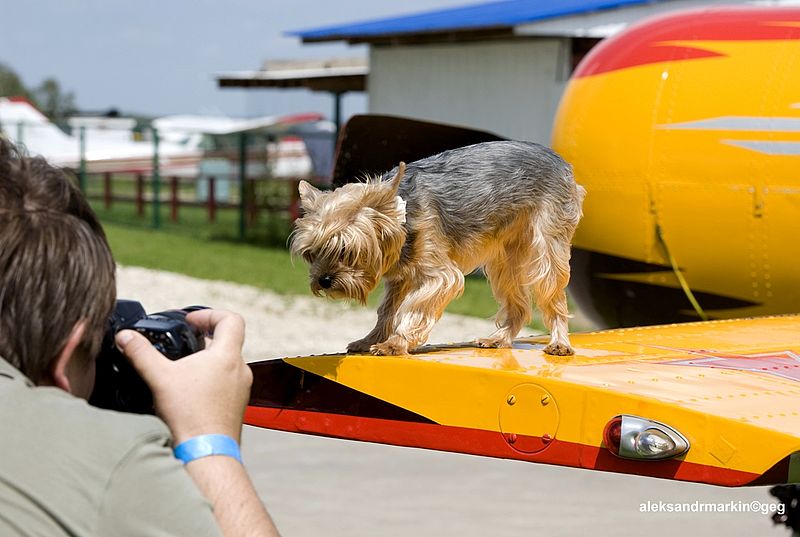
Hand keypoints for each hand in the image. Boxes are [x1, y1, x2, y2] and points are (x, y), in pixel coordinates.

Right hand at [115, 309, 251, 443]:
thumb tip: (125, 337)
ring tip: (182, 368)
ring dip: (207, 361)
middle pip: (228, 341)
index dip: (210, 314)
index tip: (191, 321)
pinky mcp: (236, 406)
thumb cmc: (190, 416)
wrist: (206, 452)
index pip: (231, 319)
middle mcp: (240, 370)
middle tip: (183, 342)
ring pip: (227, 364)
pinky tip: (189, 393)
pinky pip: (226, 384)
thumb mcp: (159, 377)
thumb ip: (141, 353)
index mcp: (228, 355)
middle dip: (204, 338)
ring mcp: (241, 389)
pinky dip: (210, 381)